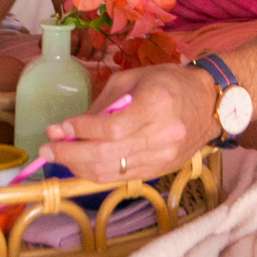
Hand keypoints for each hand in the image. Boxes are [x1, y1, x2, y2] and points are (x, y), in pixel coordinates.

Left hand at [43, 63, 216, 181]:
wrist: (210, 103)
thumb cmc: (169, 82)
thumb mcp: (134, 78)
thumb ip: (104, 104)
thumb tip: (71, 127)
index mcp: (157, 105)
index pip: (112, 128)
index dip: (82, 130)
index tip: (60, 127)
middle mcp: (162, 136)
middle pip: (108, 156)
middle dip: (70, 154)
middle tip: (46, 148)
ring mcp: (163, 158)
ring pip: (112, 172)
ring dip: (78, 167)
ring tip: (58, 156)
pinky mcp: (160, 171)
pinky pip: (121, 177)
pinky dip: (96, 172)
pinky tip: (81, 162)